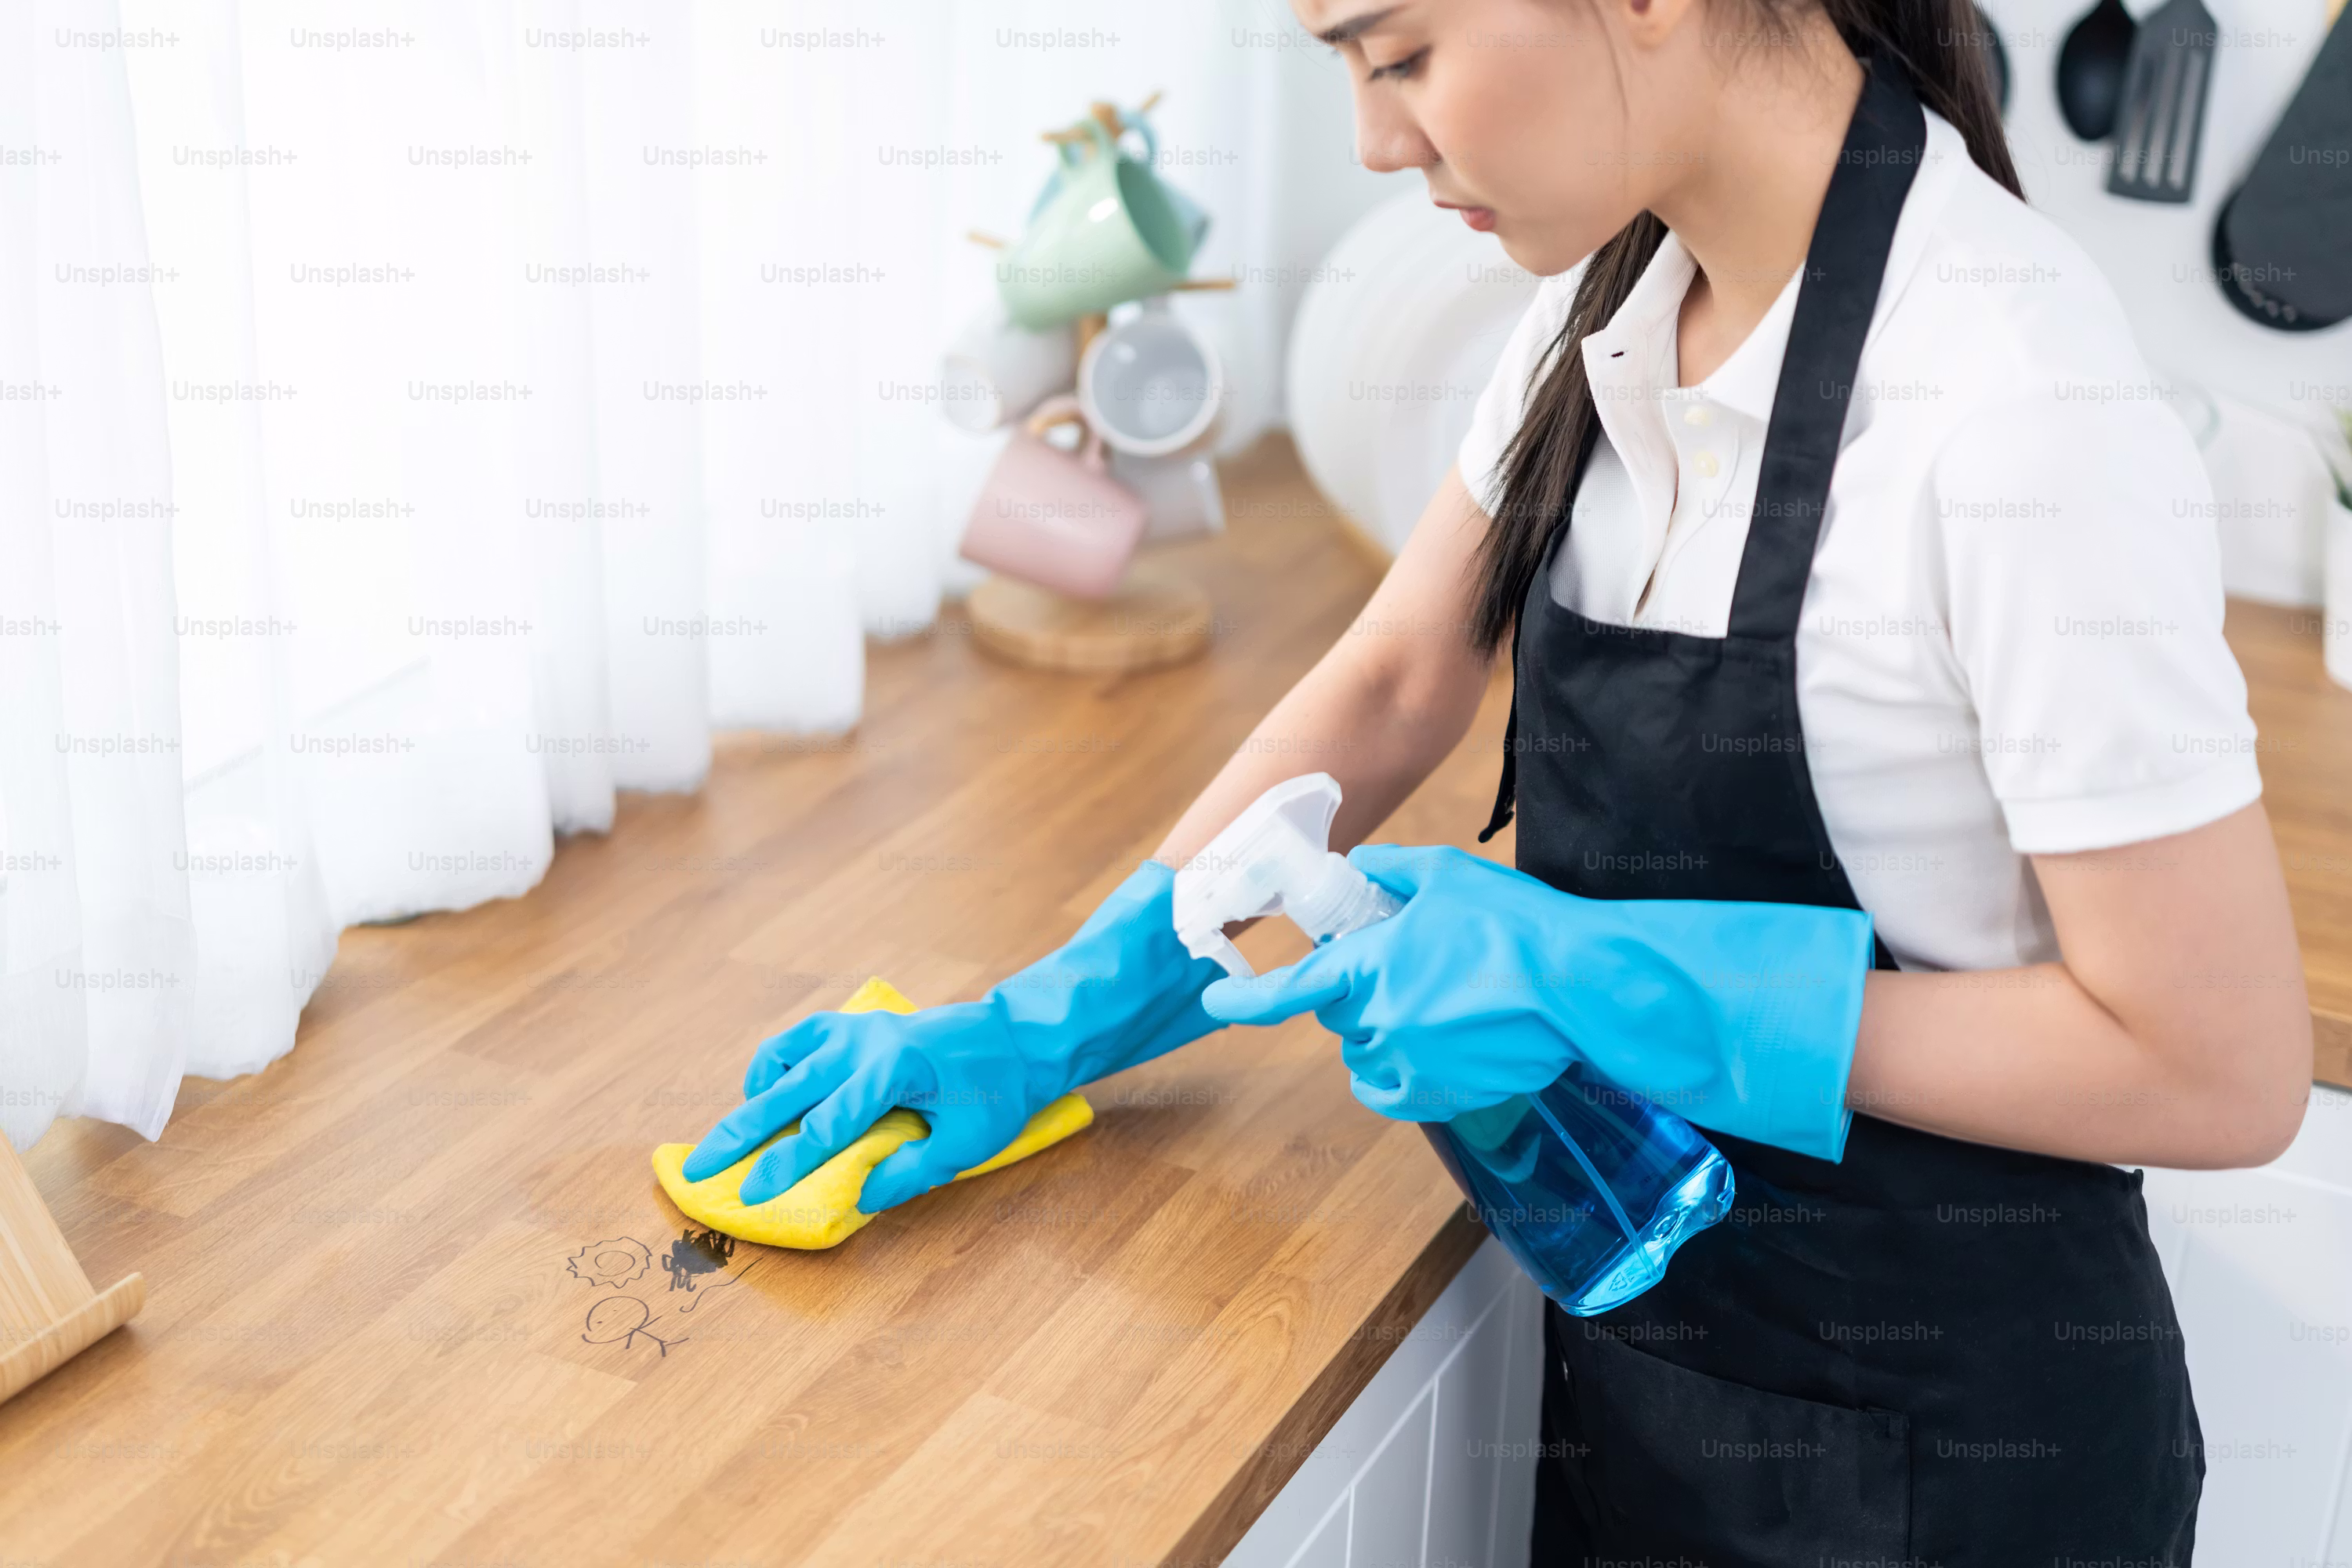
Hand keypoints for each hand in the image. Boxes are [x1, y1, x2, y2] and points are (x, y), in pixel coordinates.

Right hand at [684, 860, 1227, 1211]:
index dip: (786, 1166)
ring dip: (754, 1097)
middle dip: (739, 1135)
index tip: (752, 1195)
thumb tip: (858, 1196)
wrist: (1017, 1035)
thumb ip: (910, 1171)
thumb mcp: (966, 1143)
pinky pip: (800, 1040)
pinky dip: (776, 1064)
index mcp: (891, 1073)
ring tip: (734, 1135)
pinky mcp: (856, 1025)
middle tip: (698, 1169)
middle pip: (785, 1093)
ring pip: (784, 1059)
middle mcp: (863, 1045)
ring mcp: (856, 1030)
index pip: (825, 1130)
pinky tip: (773, 1093)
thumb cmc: (998, 1090)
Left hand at [1200, 845, 1874, 1160]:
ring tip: (1431, 1005)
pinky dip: (1397, 1073)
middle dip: (1356, 994)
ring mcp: (1411, 1063)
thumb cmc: (1516, 926)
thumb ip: (1394, 870)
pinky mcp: (1442, 1094)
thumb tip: (1363, 862)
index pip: (1291, 990)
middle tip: (1405, 967)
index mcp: (1372, 966)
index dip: (1245, 998)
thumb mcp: (1449, 876)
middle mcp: (1380, 1021)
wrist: (1578, 986)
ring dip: (1379, 1033)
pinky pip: (1394, 1091)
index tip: (1214, 1000)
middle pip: (1338, 1016)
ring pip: (1365, 1055)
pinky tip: (1428, 1048)